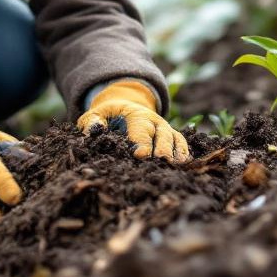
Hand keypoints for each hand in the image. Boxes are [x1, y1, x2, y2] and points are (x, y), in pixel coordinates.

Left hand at [76, 79, 190, 162]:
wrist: (124, 108)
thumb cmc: (108, 116)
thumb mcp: (95, 114)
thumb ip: (92, 122)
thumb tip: (94, 130)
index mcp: (136, 114)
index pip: (140, 129)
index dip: (141, 142)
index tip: (140, 155)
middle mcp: (154, 120)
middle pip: (162, 134)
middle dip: (162, 148)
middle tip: (162, 162)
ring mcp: (165, 128)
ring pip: (174, 139)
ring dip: (176, 153)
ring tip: (175, 167)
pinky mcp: (171, 136)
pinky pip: (182, 143)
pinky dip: (184, 153)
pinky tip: (184, 167)